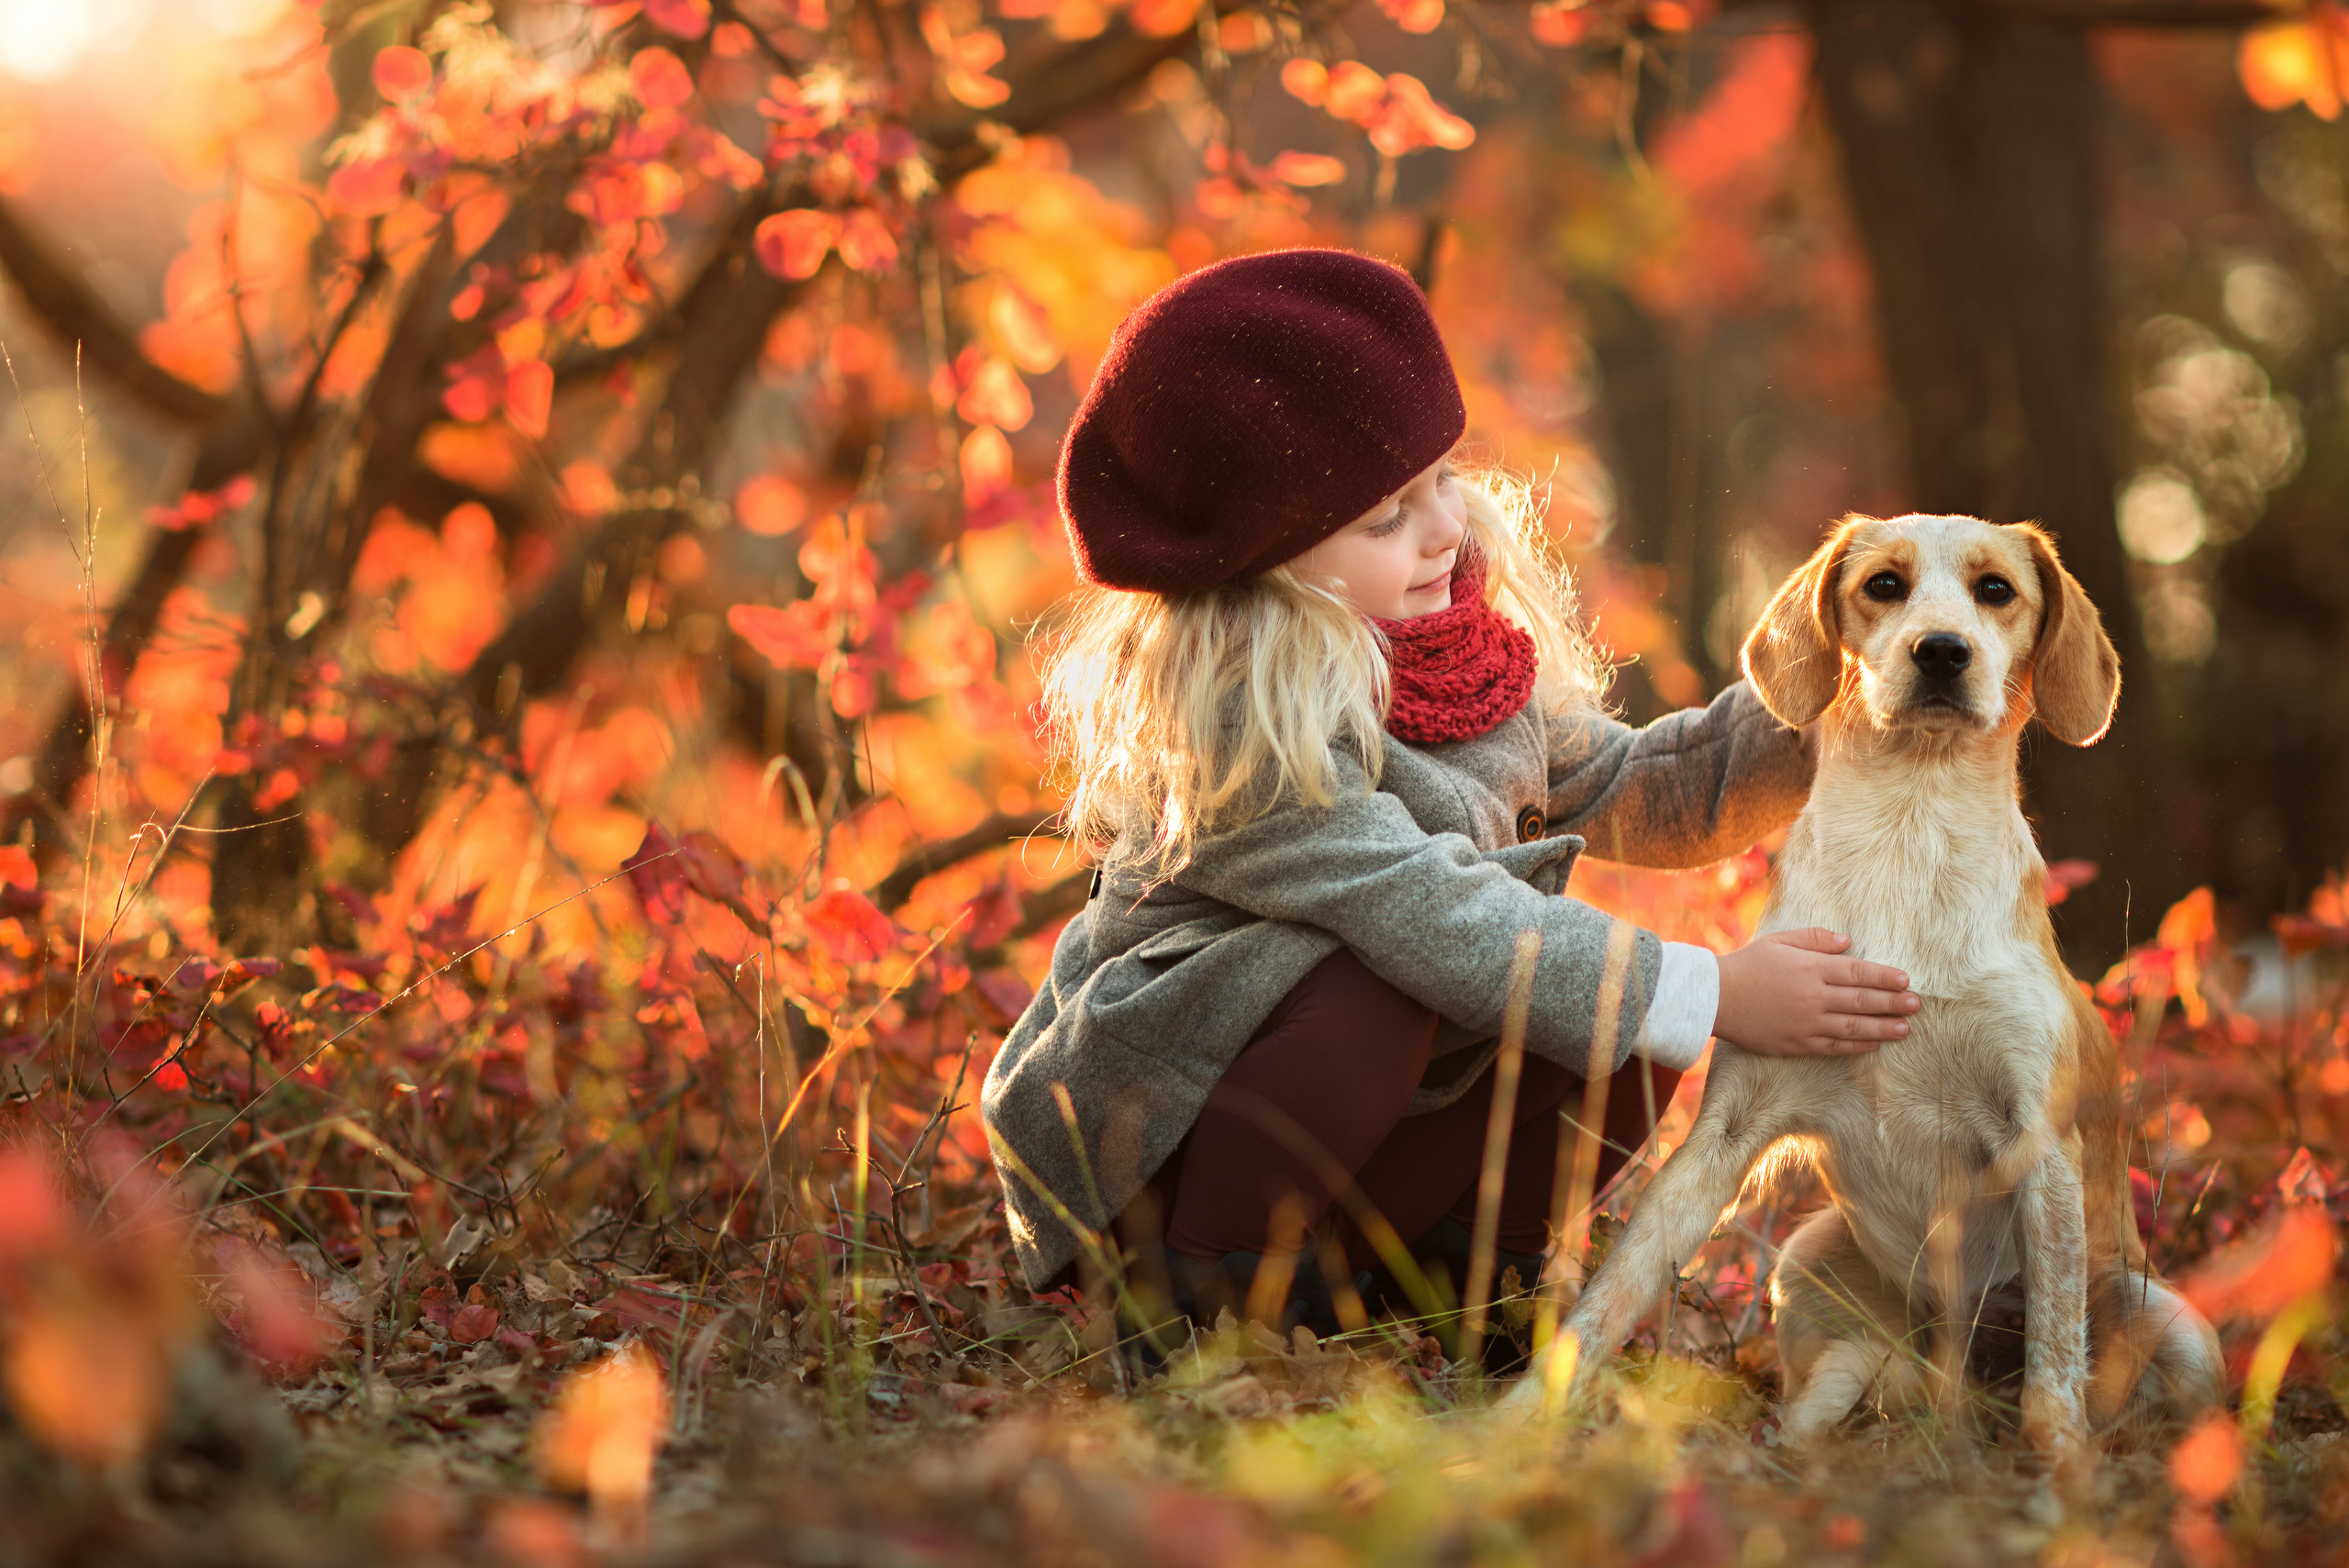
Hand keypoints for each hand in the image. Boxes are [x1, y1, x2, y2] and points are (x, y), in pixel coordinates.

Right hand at [1713, 928, 1917, 1056]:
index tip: (1906, 980)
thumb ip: (1815, 939)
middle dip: (1893, 1003)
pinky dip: (1856, 1044)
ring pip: (1853, 1027)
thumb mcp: (1779, 941)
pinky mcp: (1796, 1043)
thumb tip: (1848, 942)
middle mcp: (1813, 996)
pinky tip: (1873, 1043)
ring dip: (1883, 1028)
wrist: (1714, 997)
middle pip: (1862, 1000)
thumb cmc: (1747, 965)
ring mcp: (1806, 1022)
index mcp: (1810, 968)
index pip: (1858, 972)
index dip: (1885, 977)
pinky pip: (1834, 1045)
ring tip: (1905, 1028)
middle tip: (1917, 1005)